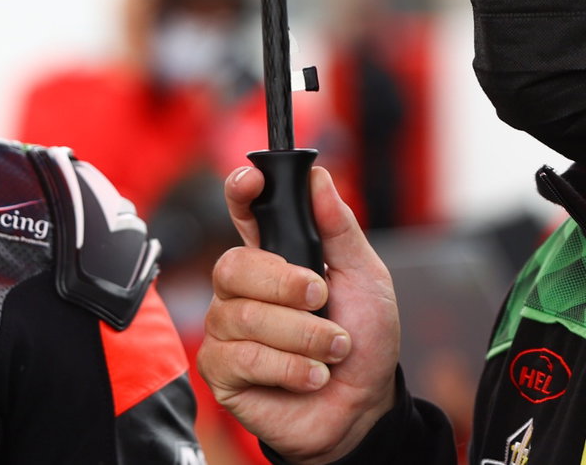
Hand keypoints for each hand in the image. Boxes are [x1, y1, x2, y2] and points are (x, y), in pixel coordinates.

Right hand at [196, 165, 399, 463]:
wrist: (363, 410)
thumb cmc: (363, 342)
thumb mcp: (366, 279)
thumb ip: (339, 228)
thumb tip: (319, 177)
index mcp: (273, 259)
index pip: (243, 214)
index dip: (240, 194)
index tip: (253, 181)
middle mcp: (241, 291)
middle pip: (233, 266)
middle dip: (285, 285)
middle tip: (322, 300)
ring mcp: (226, 330)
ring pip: (243, 317)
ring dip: (302, 336)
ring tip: (331, 351)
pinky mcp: (221, 371)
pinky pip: (242, 357)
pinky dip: (288, 368)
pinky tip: (311, 376)